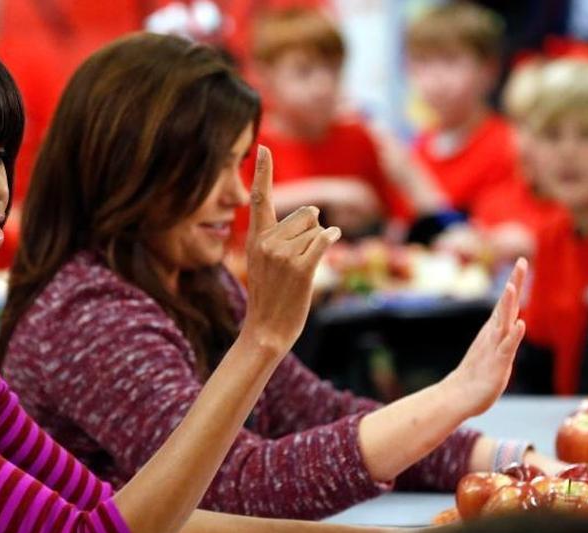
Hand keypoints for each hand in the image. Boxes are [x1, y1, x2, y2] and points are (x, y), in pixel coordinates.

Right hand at [242, 146, 341, 352]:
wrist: (266, 330)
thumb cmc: (270, 297)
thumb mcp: (262, 263)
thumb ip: (277, 236)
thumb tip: (316, 212)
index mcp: (255, 239)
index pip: (259, 198)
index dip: (264, 171)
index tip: (264, 147)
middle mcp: (267, 242)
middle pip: (307, 214)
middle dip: (312, 229)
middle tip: (299, 258)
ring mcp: (283, 255)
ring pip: (317, 229)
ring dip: (320, 243)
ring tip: (304, 267)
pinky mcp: (300, 267)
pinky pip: (324, 239)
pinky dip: (332, 237)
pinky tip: (332, 239)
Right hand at [442, 258, 526, 416]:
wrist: (459, 395)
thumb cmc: (477, 373)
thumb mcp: (493, 348)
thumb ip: (501, 334)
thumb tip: (510, 321)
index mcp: (494, 329)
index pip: (507, 301)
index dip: (514, 281)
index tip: (521, 261)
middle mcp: (494, 333)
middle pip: (506, 304)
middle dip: (514, 282)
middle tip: (521, 261)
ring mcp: (495, 347)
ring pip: (503, 322)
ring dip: (508, 304)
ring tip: (512, 286)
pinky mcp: (498, 363)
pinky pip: (507, 347)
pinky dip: (514, 335)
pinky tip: (520, 324)